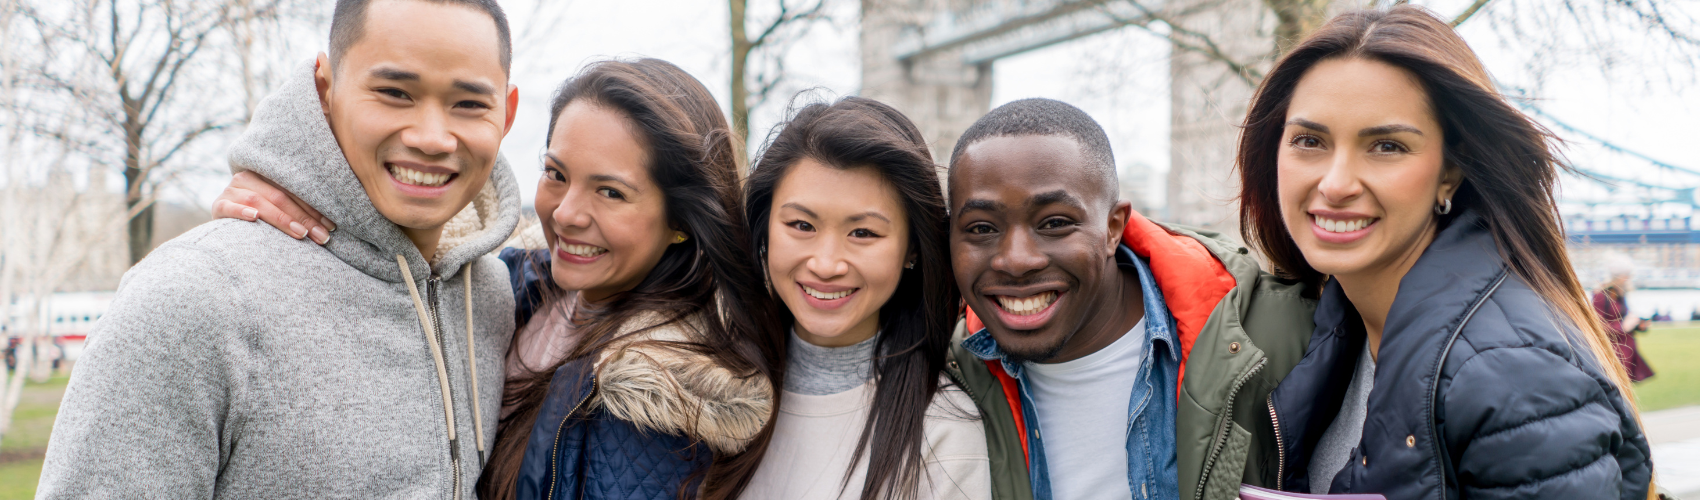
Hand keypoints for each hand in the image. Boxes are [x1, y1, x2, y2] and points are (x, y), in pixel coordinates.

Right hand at [211, 171, 334, 244]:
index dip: (314, 208)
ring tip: (300, 233)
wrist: (225, 227)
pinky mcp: (218, 206)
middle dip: (304, 219)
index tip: (331, 226)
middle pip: (280, 197)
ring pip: (259, 202)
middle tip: (322, 236)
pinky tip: (255, 218)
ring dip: (281, 218)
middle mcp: (247, 178)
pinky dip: (242, 212)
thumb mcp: (279, 209)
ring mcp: (231, 191)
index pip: (294, 191)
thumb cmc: (262, 220)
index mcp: (266, 174)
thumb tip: (331, 224)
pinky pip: (230, 207)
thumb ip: (297, 208)